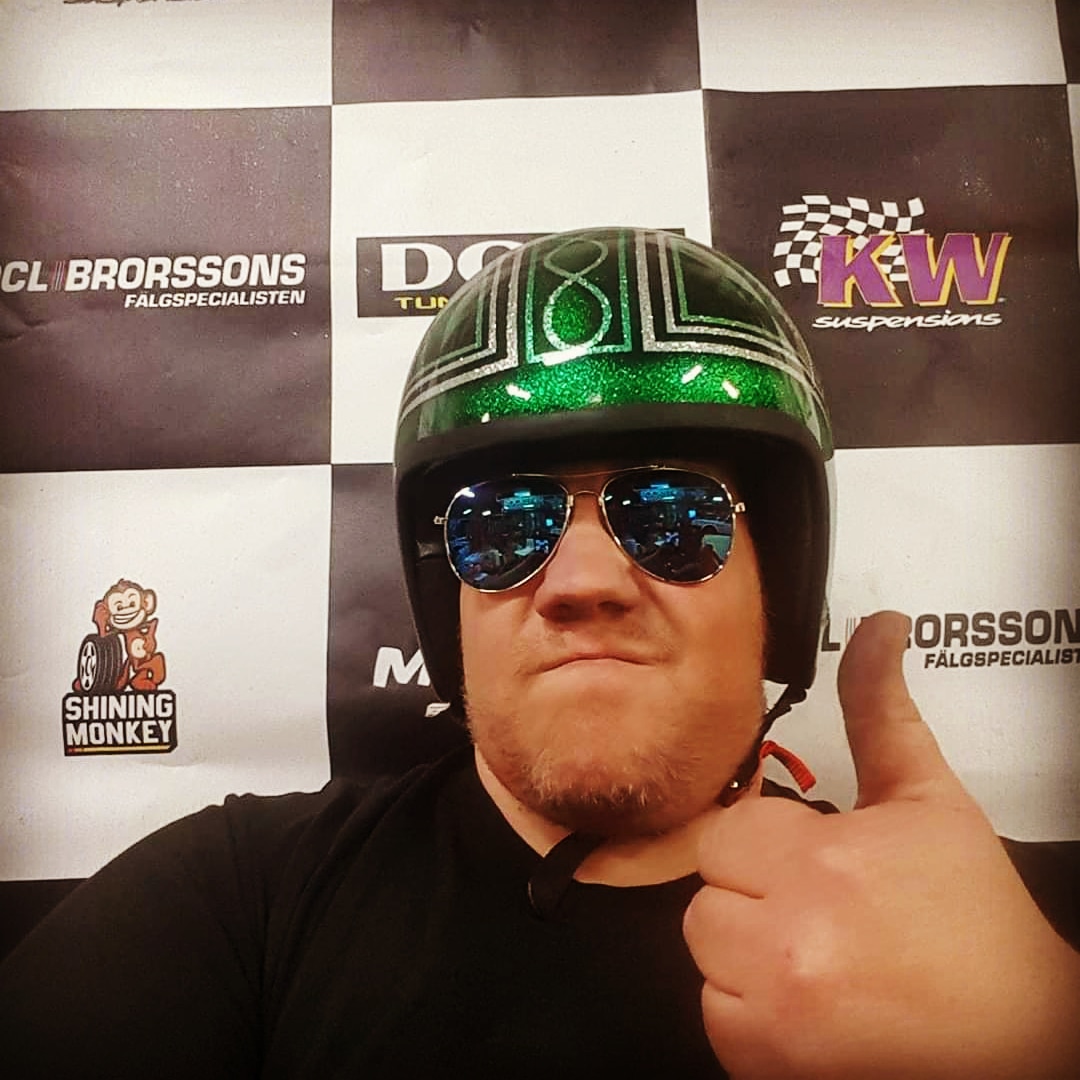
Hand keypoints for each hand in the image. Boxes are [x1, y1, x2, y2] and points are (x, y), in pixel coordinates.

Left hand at [683, 611, 1079, 1079]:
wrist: (1020, 1037)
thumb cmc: (975, 921)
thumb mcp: (928, 800)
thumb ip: (881, 710)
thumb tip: (878, 629)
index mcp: (821, 864)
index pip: (726, 834)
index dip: (772, 846)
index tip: (815, 863)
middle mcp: (787, 940)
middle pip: (708, 895)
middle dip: (756, 895)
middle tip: (821, 910)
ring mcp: (774, 1012)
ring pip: (706, 954)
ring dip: (748, 952)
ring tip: (818, 955)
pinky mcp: (769, 1065)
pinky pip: (716, 1018)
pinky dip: (751, 1013)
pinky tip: (809, 1003)